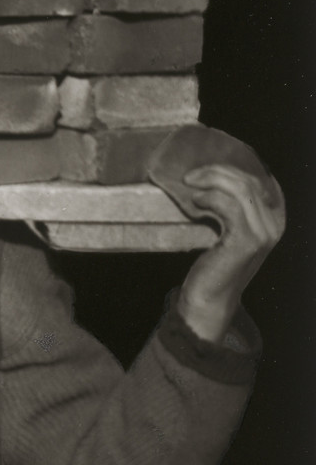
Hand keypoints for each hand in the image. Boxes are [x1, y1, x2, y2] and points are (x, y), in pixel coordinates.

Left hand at [176, 162, 284, 342]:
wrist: (208, 299)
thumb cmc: (214, 263)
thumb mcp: (229, 229)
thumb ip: (233, 206)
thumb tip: (213, 174)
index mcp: (276, 217)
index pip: (261, 178)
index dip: (236, 166)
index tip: (210, 165)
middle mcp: (276, 224)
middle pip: (249, 180)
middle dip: (218, 171)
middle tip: (191, 175)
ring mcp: (264, 233)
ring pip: (240, 189)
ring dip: (212, 181)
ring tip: (189, 185)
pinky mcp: (246, 241)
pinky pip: (228, 206)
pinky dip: (209, 199)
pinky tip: (195, 202)